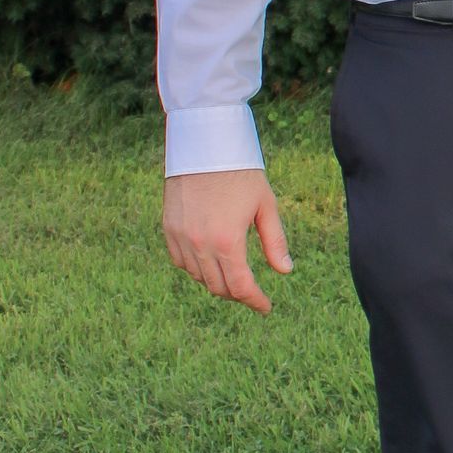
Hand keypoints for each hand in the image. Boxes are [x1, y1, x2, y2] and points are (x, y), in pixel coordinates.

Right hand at [163, 168, 292, 314]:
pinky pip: (180, 262)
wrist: (204, 144)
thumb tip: (285, 271)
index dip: (255, 301)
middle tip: (252, 292)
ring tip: (233, 277)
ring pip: (198, 277)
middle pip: (218, 287)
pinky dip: (196, 269)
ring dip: (217, 282)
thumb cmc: (241, 172)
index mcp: (227, 241)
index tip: (265, 307)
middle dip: (238, 294)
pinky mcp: (168, 228)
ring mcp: (180, 237)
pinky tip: (210, 263)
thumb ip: (275, 241)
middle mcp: (200, 244)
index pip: (240, 287)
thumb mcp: (265, 205)